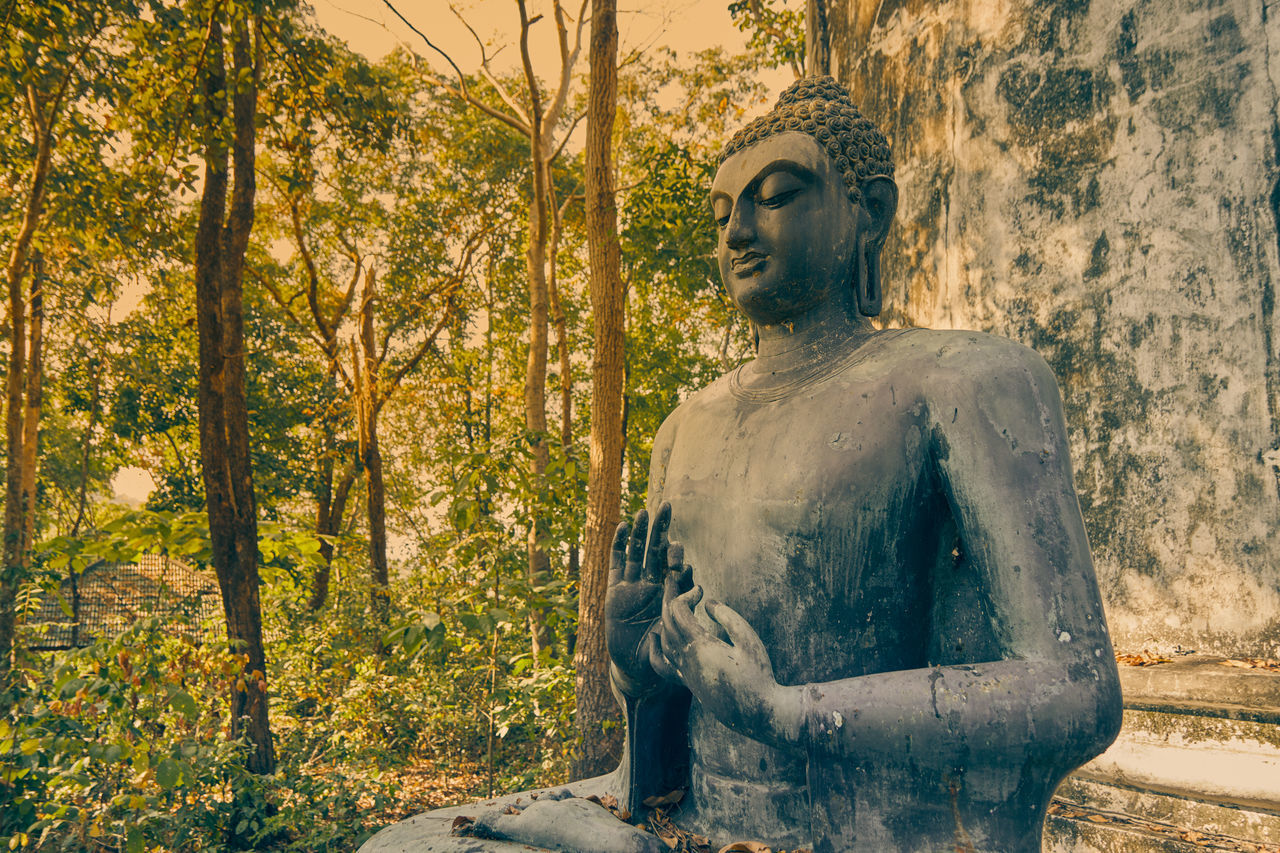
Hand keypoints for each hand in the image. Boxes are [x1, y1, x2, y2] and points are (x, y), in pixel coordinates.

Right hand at [606, 502, 686, 697]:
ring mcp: (633, 586)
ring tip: (644, 513)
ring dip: (640, 532)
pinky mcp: (614, 590)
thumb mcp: (676, 634)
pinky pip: (616, 563)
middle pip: (657, 552)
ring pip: (637, 553)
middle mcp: (652, 585)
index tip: (680, 550)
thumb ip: (683, 618)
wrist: (638, 666)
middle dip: (661, 530)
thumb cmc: (662, 653)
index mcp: (670, 594)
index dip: (678, 559)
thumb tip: (696, 596)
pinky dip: (619, 545)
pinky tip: (623, 527)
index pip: (676, 570)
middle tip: (667, 507)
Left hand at [660, 577, 796, 744]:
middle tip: (677, 583)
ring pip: (664, 641)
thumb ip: (728, 617)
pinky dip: (656, 650)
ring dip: (666, 621)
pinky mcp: (689, 684)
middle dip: (670, 600)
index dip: (687, 595)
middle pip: (666, 622)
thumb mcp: (749, 640)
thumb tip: (708, 603)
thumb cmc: (758, 675)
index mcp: (700, 646)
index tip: (701, 589)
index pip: (679, 611)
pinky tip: (656, 640)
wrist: (756, 713)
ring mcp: (686, 673)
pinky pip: (663, 666)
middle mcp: (687, 659)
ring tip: (675, 606)